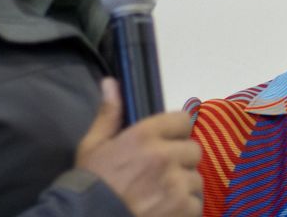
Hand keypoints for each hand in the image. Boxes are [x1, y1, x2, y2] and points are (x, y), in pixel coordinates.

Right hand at [76, 78, 202, 215]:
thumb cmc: (90, 184)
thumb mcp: (92, 146)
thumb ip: (109, 114)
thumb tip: (111, 82)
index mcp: (145, 136)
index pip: (183, 120)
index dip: (177, 131)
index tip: (168, 141)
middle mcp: (166, 156)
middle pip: (193, 150)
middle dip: (182, 160)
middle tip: (164, 172)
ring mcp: (177, 185)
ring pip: (196, 179)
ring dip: (184, 186)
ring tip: (163, 195)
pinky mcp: (184, 210)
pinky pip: (196, 204)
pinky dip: (185, 209)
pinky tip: (167, 210)